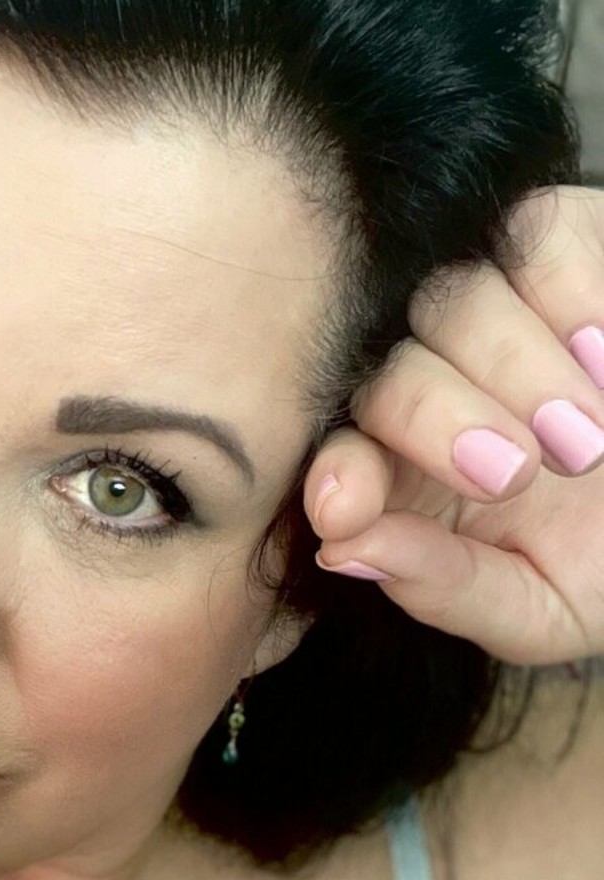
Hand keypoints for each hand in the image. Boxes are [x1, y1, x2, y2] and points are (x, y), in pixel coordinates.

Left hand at [305, 186, 603, 666]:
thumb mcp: (537, 608)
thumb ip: (445, 586)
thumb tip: (339, 551)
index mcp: (404, 472)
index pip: (340, 453)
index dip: (338, 474)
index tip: (343, 507)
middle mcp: (434, 380)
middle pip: (390, 369)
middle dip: (438, 421)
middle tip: (515, 475)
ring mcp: (495, 306)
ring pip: (456, 298)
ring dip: (514, 368)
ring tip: (587, 441)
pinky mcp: (563, 245)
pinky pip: (538, 233)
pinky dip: (567, 293)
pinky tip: (599, 359)